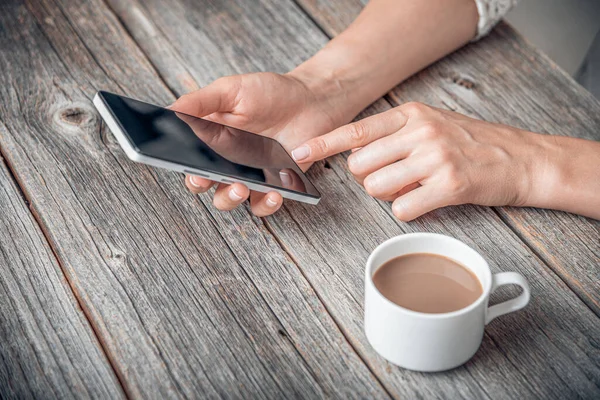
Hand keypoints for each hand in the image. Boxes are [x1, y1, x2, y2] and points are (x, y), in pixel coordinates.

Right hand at [171, 72, 343, 215]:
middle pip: (203, 185)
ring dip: (230, 199)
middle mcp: (225, 161)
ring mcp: (249, 175)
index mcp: (210, 139)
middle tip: (208, 177)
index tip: (186, 167)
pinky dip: (266, 203)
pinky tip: (274, 192)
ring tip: (241, 187)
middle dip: (201, 185)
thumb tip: (170, 109)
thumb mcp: (231, 90)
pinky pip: (262, 204)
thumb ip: (201, 101)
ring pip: (229, 199)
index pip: (187, 159)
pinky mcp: (273, 185)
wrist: (309, 99)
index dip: (182, 167)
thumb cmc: (269, 93)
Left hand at [292, 102, 548, 220]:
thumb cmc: (471, 144)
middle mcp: (420, 131)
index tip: (297, 154)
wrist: (521, 159)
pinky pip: (401, 208)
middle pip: (360, 166)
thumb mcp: (431, 124)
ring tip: (415, 187)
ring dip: (388, 196)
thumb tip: (356, 159)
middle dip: (368, 179)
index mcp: (411, 114)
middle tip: (393, 179)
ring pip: (376, 188)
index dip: (323, 144)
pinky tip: (427, 201)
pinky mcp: (449, 185)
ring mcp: (435, 157)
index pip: (356, 131)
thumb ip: (394, 136)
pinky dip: (408, 210)